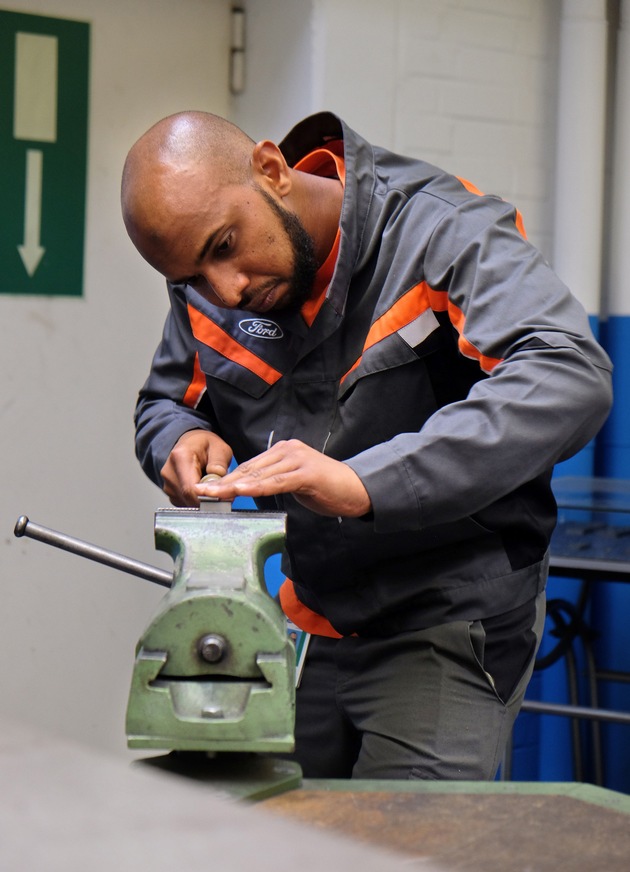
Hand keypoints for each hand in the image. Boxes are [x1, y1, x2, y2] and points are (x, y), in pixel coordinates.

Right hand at [160, 429, 232, 506]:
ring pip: (187, 502)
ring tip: (207, 485)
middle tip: (219, 491)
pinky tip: (200, 488)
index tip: (221, 497)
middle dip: (206, 499)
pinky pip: (185, 503)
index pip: (190, 489)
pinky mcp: (169, 492)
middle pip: (188, 497)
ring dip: (201, 500)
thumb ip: (219, 463)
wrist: (189, 444)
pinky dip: (195, 500)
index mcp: (181, 458)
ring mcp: (167, 484)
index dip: (207, 498)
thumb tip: (218, 482)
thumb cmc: (204, 445)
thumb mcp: (219, 448)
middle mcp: (169, 472)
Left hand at [193, 439, 371, 517]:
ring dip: (234, 486)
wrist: (358, 490)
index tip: (207, 490)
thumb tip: (251, 490)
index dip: (226, 479)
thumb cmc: (327, 489)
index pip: (249, 467)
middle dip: (223, 483)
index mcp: (284, 451)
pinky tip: (241, 491)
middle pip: (249, 469)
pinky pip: (276, 482)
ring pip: (259, 475)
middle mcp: (288, 450)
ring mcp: (297, 459)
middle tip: (201, 492)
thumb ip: (275, 482)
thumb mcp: (295, 483)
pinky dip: (257, 488)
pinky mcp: (306, 473)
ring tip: (213, 494)